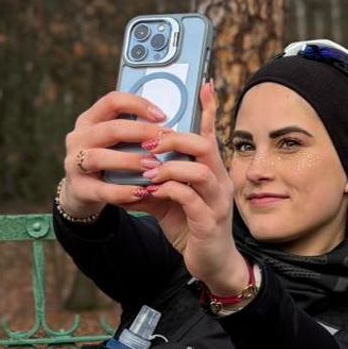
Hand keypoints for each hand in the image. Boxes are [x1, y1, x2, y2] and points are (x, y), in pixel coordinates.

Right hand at [60, 89, 173, 219]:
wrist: (81, 191)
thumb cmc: (109, 160)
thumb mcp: (115, 142)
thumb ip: (134, 132)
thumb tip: (171, 126)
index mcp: (89, 120)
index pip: (112, 101)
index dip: (138, 105)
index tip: (163, 116)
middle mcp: (78, 138)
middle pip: (110, 129)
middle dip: (141, 133)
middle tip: (166, 140)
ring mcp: (74, 163)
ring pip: (100, 158)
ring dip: (130, 161)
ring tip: (155, 165)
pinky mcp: (78, 188)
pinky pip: (102, 190)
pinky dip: (123, 191)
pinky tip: (142, 192)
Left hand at [139, 83, 251, 294]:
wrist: (211, 264)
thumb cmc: (191, 227)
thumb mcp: (169, 200)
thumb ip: (153, 180)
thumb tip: (128, 166)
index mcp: (211, 171)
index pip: (210, 134)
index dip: (209, 109)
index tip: (205, 84)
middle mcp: (219, 181)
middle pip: (204, 146)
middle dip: (174, 140)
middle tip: (149, 143)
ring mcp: (217, 201)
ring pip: (199, 170)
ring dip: (169, 167)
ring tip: (147, 172)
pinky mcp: (209, 222)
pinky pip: (190, 199)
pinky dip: (168, 191)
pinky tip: (151, 193)